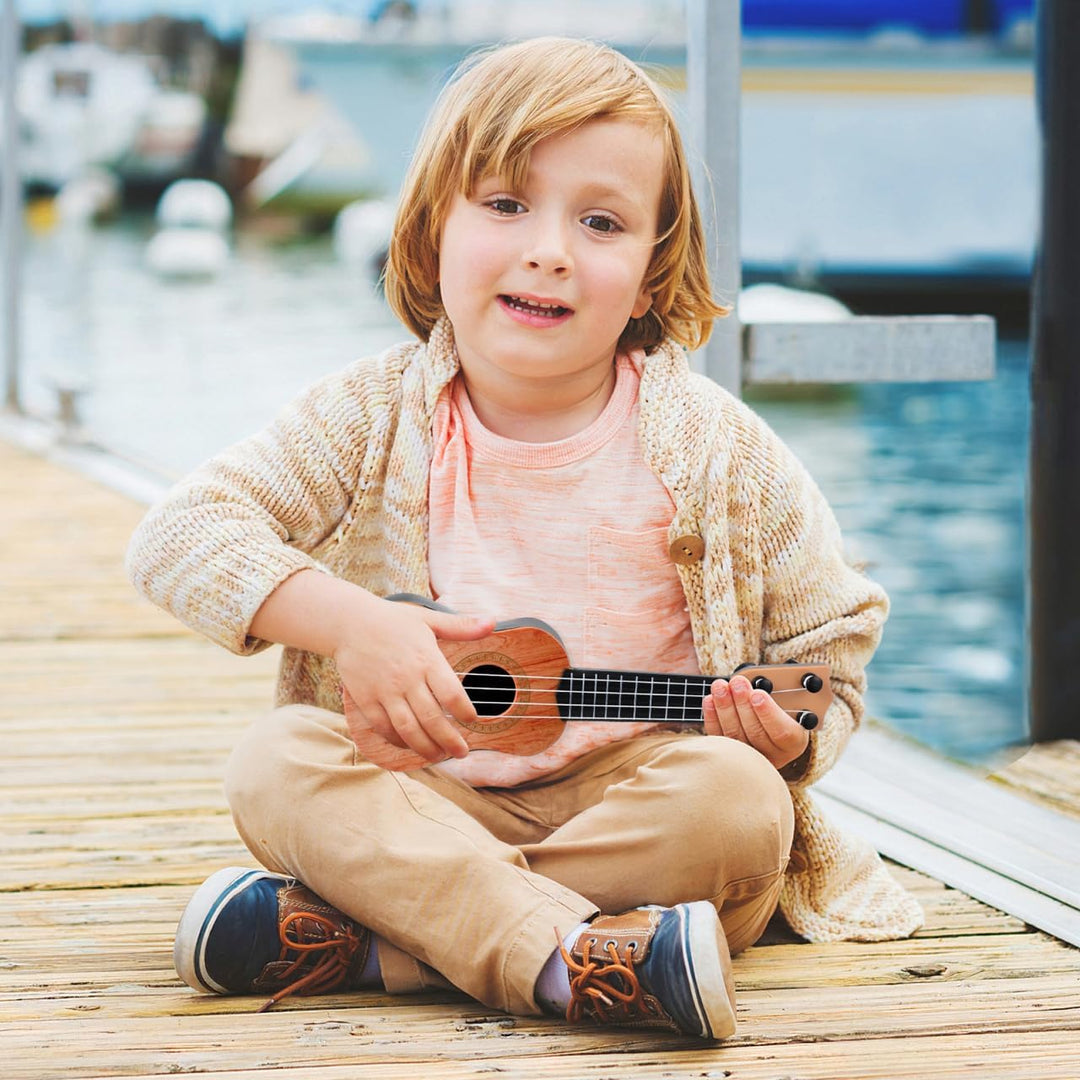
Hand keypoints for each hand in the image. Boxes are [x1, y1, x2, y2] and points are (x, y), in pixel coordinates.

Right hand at [336, 598, 494, 769]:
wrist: (349, 622)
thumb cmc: (393, 621)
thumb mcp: (428, 619)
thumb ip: (461, 626)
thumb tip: (493, 622)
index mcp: (426, 659)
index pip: (452, 694)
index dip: (466, 712)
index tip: (473, 721)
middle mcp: (407, 679)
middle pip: (432, 719)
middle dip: (450, 741)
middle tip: (462, 753)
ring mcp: (385, 691)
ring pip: (408, 729)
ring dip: (426, 748)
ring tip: (440, 756)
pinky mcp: (366, 699)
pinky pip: (384, 728)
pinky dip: (399, 741)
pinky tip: (411, 746)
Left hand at [702, 674, 809, 769]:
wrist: (765, 723)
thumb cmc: (781, 708)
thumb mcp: (789, 700)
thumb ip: (779, 693)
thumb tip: (759, 680)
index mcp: (794, 741)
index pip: (783, 732)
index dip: (769, 713)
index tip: (758, 694)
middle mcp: (773, 753)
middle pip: (756, 733)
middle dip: (743, 704)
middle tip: (737, 682)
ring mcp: (750, 756)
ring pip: (735, 735)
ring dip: (725, 707)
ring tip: (720, 686)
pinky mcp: (729, 754)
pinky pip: (719, 737)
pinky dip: (712, 717)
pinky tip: (710, 700)